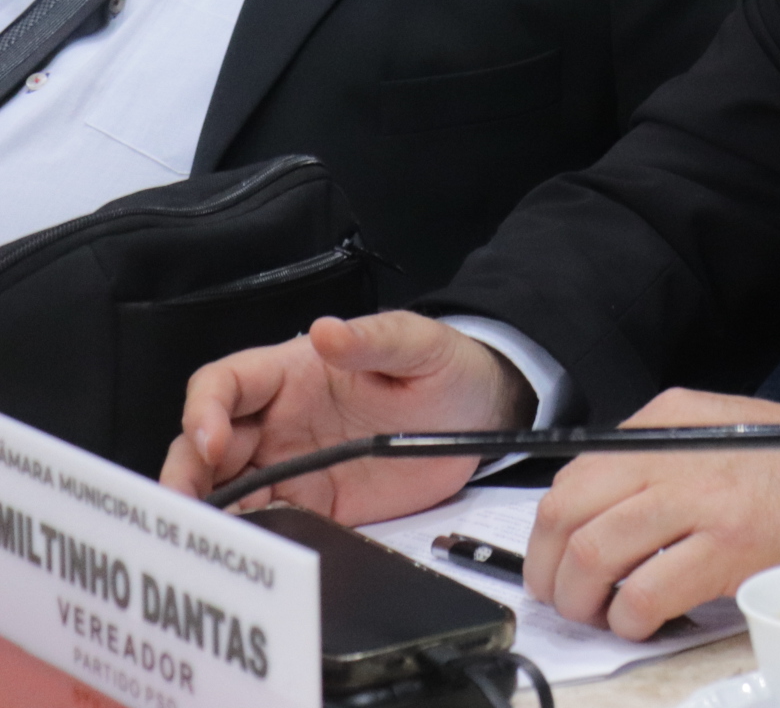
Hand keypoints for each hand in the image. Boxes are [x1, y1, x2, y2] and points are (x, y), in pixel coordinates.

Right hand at [161, 311, 531, 523]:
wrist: (486, 416)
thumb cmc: (446, 368)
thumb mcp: (420, 345)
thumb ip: (375, 339)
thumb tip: (325, 332)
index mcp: (291, 374)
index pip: (223, 384)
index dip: (203, 410)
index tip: (211, 442)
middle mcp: (278, 421)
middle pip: (205, 446)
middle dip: (185, 475)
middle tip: (182, 508)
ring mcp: (292, 467)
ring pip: (225, 491)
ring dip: (207, 513)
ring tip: (201, 542)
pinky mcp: (315, 505)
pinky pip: (268, 524)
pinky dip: (251, 540)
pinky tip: (248, 557)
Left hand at [525, 388, 779, 639]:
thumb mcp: (729, 432)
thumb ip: (667, 454)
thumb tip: (603, 507)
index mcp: (674, 418)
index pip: (578, 469)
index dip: (552, 527)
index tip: (552, 558)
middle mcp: (679, 449)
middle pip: (569, 508)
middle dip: (550, 565)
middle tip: (563, 596)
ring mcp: (704, 496)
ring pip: (593, 552)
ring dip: (583, 599)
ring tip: (601, 615)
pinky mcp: (729, 545)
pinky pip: (642, 593)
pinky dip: (629, 619)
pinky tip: (642, 623)